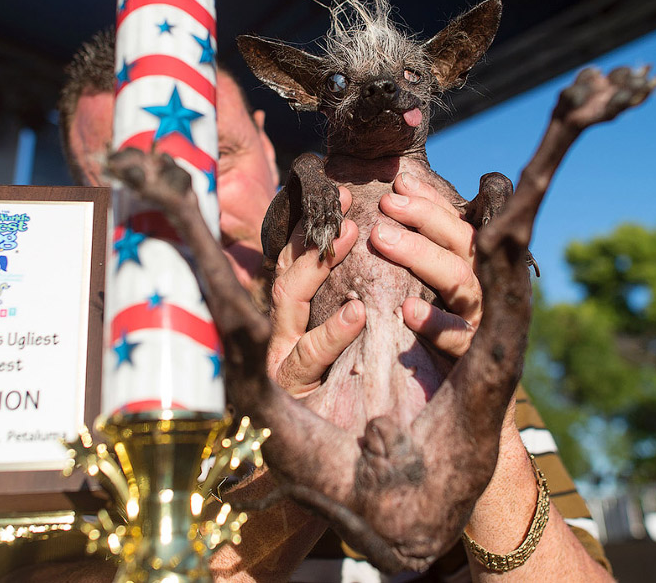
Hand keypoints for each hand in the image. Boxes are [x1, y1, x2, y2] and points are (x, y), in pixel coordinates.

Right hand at [265, 187, 364, 397]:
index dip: (314, 225)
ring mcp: (282, 364)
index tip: (339, 192)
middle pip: (285, 277)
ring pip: (287, 306)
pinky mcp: (291, 392)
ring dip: (314, 272)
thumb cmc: (349, 396)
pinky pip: (307, 358)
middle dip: (312, 240)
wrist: (337, 464)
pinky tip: (356, 314)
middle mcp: (280, 337)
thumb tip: (375, 243)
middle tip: (344, 211)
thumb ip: (343, 304)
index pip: (295, 260)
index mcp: (294, 320)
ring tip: (348, 239)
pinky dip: (329, 333)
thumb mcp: (344, 341)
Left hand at [370, 172, 482, 356]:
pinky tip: (407, 310)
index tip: (400, 183)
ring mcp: (479, 317)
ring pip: (459, 280)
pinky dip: (434, 323)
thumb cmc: (438, 325)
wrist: (462, 395)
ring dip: (421, 256)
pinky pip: (457, 337)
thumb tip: (399, 184)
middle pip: (463, 241)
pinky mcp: (471, 353)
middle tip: (386, 204)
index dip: (431, 200)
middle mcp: (483, 284)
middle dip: (425, 218)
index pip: (457, 221)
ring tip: (382, 239)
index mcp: (474, 263)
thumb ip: (422, 242)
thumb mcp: (429, 279)